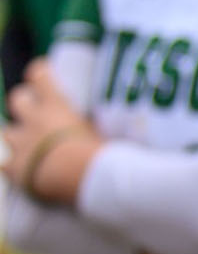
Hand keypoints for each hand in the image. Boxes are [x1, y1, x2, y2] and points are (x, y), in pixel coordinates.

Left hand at [3, 59, 99, 202]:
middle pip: (17, 99)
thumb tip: (129, 115)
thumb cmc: (109, 153)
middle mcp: (35, 120)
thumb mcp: (110, 130)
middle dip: (25, 104)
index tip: (43, 74)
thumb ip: (106, 121)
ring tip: (30, 147)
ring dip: (17, 137)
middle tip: (37, 115)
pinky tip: (21, 172)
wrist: (92, 180)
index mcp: (57, 106)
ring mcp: (22, 144)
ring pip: (6, 132)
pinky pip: (3, 164)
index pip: (39, 75)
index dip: (40, 73)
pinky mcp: (16, 170)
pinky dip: (11, 167)